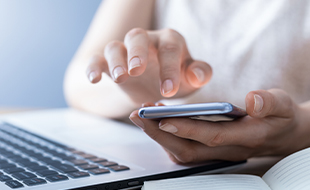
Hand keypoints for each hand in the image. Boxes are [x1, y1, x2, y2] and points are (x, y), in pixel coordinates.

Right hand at [86, 28, 211, 104]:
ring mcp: (125, 51)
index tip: (169, 90)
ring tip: (120, 78)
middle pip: (138, 37)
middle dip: (137, 53)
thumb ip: (200, 74)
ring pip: (115, 47)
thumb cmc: (176, 78)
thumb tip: (197, 75)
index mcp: (169, 41)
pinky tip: (94, 80)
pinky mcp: (109, 63)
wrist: (155, 86)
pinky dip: (93, 67)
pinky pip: (97, 59)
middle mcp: (145, 41)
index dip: (169, 68)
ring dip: (116, 61)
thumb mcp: (192, 78)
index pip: (170, 48)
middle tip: (137, 71)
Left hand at [129, 89, 309, 162]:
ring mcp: (217, 153)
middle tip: (139, 114)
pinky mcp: (210, 150)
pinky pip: (184, 148)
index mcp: (245, 137)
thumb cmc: (279, 117)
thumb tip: (252, 100)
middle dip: (160, 134)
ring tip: (142, 116)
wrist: (281, 133)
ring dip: (159, 136)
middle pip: (188, 149)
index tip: (163, 119)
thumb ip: (269, 102)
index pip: (211, 136)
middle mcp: (227, 150)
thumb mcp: (281, 104)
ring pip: (182, 152)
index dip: (187, 129)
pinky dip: (166, 137)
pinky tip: (156, 121)